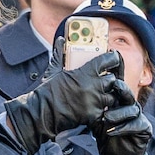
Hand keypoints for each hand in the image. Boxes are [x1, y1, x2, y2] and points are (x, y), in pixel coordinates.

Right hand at [3, 50, 122, 154]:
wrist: (42, 113)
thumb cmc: (47, 91)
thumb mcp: (54, 70)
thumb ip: (60, 53)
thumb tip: (60, 39)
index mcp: (85, 73)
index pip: (108, 60)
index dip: (112, 58)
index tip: (113, 58)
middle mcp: (93, 86)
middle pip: (112, 79)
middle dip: (108, 79)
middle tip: (102, 80)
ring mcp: (95, 102)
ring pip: (112, 96)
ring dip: (107, 95)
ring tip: (99, 95)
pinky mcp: (94, 115)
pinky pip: (105, 110)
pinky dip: (101, 108)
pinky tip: (94, 106)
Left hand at [90, 79, 149, 154]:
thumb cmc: (106, 140)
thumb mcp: (98, 123)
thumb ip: (96, 111)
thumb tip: (82, 97)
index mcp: (121, 105)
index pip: (119, 91)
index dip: (113, 85)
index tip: (104, 80)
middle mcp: (132, 109)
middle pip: (128, 96)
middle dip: (121, 90)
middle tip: (113, 87)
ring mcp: (140, 118)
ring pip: (132, 110)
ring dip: (119, 113)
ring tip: (106, 118)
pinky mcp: (146, 130)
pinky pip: (137, 125)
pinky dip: (124, 127)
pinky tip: (111, 132)